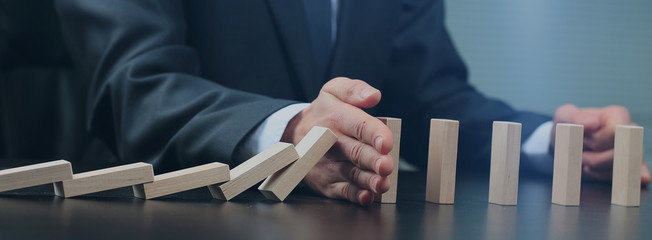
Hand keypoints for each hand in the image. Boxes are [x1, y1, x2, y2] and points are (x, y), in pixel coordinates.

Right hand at [281, 77, 393, 205]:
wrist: (291, 137)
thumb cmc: (322, 114)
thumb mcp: (333, 91)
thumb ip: (354, 90)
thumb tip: (374, 96)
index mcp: (336, 116)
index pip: (358, 124)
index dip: (374, 133)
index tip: (386, 142)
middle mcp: (330, 142)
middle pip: (356, 152)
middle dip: (373, 160)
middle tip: (386, 165)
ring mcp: (327, 164)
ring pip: (352, 174)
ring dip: (368, 180)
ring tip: (382, 183)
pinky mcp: (326, 183)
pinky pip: (343, 191)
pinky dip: (356, 195)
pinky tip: (367, 196)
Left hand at [553, 104, 650, 184]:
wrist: (567, 143)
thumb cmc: (568, 126)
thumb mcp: (564, 117)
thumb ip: (574, 117)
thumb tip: (590, 123)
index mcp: (617, 115)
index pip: (614, 131)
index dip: (595, 140)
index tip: (582, 139)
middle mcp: (629, 132)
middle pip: (618, 153)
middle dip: (593, 158)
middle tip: (582, 153)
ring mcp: (633, 151)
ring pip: (620, 169)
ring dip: (596, 169)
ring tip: (586, 161)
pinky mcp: (631, 168)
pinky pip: (628, 179)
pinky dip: (611, 179)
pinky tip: (601, 173)